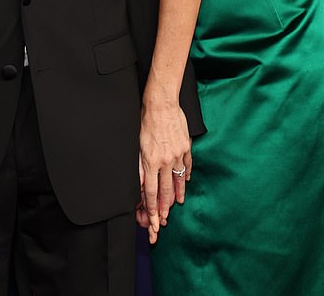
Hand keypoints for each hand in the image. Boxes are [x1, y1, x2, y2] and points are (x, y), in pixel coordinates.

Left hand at [140, 97, 191, 243]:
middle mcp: (165, 160)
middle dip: (165, 208)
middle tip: (165, 220)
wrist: (162, 104)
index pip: (152, 191)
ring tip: (177, 204)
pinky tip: (184, 182)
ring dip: (177, 194)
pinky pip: (187, 165)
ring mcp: (178, 154)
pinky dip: (185, 175)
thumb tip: (141, 185)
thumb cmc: (146, 121)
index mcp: (151, 161)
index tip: (155, 220)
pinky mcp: (186, 146)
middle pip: (166, 190)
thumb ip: (139, 167)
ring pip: (178, 179)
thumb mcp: (137, 145)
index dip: (153, 208)